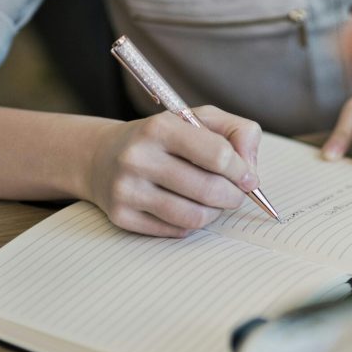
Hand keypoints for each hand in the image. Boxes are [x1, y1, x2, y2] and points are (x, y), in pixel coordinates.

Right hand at [85, 106, 261, 236]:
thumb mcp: (199, 120)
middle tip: (236, 194)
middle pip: (210, 190)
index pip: (219, 155)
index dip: (242, 171)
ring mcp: (127, 189)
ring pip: (195, 216)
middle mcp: (138, 157)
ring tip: (214, 203)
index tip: (248, 178)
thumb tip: (250, 168)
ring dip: (215, 213)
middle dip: (234, 196)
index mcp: (160, 127)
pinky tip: (187, 208)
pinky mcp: (121, 216)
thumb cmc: (163, 139)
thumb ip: (237, 133)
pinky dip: (191, 224)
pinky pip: (176, 231)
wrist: (101, 156)